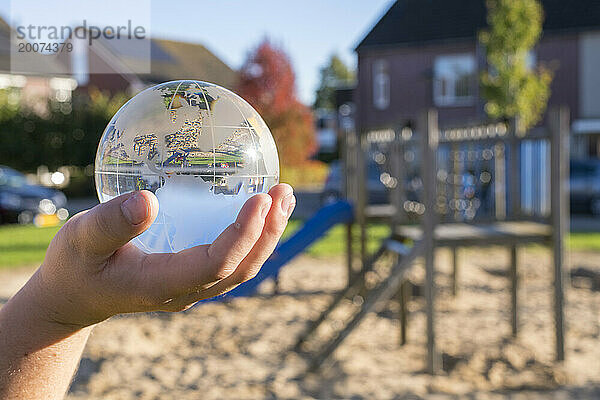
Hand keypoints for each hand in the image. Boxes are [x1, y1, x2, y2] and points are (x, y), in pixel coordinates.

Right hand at [28, 183, 294, 328]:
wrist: (75, 296)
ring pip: (242, 268)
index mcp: (162, 283)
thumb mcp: (80, 239)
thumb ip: (110, 223)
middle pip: (241, 268)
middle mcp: (185, 291)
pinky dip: (252, 237)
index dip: (244, 234)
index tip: (260, 199)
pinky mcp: (193, 278)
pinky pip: (231, 261)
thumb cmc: (74, 265)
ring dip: (267, 235)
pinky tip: (257, 210)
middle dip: (268, 233)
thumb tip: (148, 200)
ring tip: (284, 198)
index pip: (216, 264)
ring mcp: (192, 288)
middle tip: (284, 192)